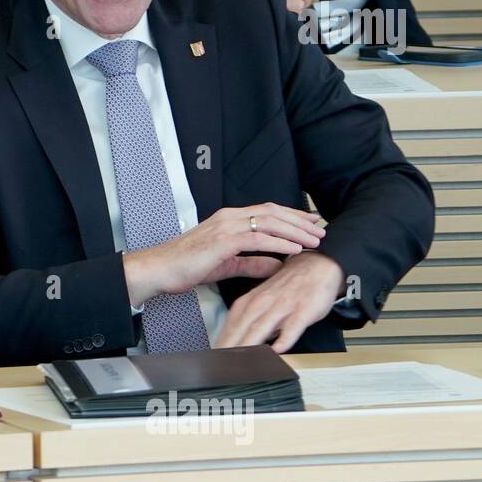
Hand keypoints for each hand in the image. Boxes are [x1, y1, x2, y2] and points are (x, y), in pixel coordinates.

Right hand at [123, 203, 324, 305]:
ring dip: (295, 231)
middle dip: (300, 221)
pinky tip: (294, 249)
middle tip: (321, 229)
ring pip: (269, 223)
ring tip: (315, 240)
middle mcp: (229, 217)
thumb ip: (252, 262)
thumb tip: (277, 264)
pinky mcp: (223, 241)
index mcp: (229, 219)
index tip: (311, 222)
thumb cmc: (185, 265)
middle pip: (273, 212)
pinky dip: (279, 243)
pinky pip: (258, 239)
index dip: (292, 216)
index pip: (267, 212)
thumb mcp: (226, 264)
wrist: (160, 269)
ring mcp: (226, 227)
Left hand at [216, 251, 344, 352]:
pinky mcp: (302, 311)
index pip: (229, 328)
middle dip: (229, 350)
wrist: (315, 265)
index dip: (220, 346)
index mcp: (249, 303)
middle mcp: (261, 304)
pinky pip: (292, 327)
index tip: (213, 362)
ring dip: (250, 347)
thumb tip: (236, 344)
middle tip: (222, 369)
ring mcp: (282, 308)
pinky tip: (278, 351)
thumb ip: (250, 322)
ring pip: (261, 329)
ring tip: (242, 364)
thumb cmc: (288, 287)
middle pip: (241, 331)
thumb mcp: (262, 301)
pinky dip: (284, 339)